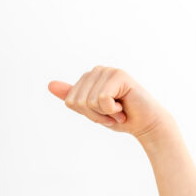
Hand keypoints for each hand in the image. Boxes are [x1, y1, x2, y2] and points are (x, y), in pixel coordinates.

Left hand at [48, 66, 171, 139]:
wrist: (145, 124)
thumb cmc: (119, 118)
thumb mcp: (90, 111)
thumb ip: (72, 97)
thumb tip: (50, 84)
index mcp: (88, 78)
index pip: (70, 101)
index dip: (86, 114)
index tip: (103, 113)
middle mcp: (97, 71)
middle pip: (77, 101)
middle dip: (94, 115)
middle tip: (112, 114)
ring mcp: (108, 71)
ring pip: (89, 101)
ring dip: (104, 114)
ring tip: (118, 111)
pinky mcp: (119, 75)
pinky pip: (101, 99)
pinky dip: (112, 110)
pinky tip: (123, 107)